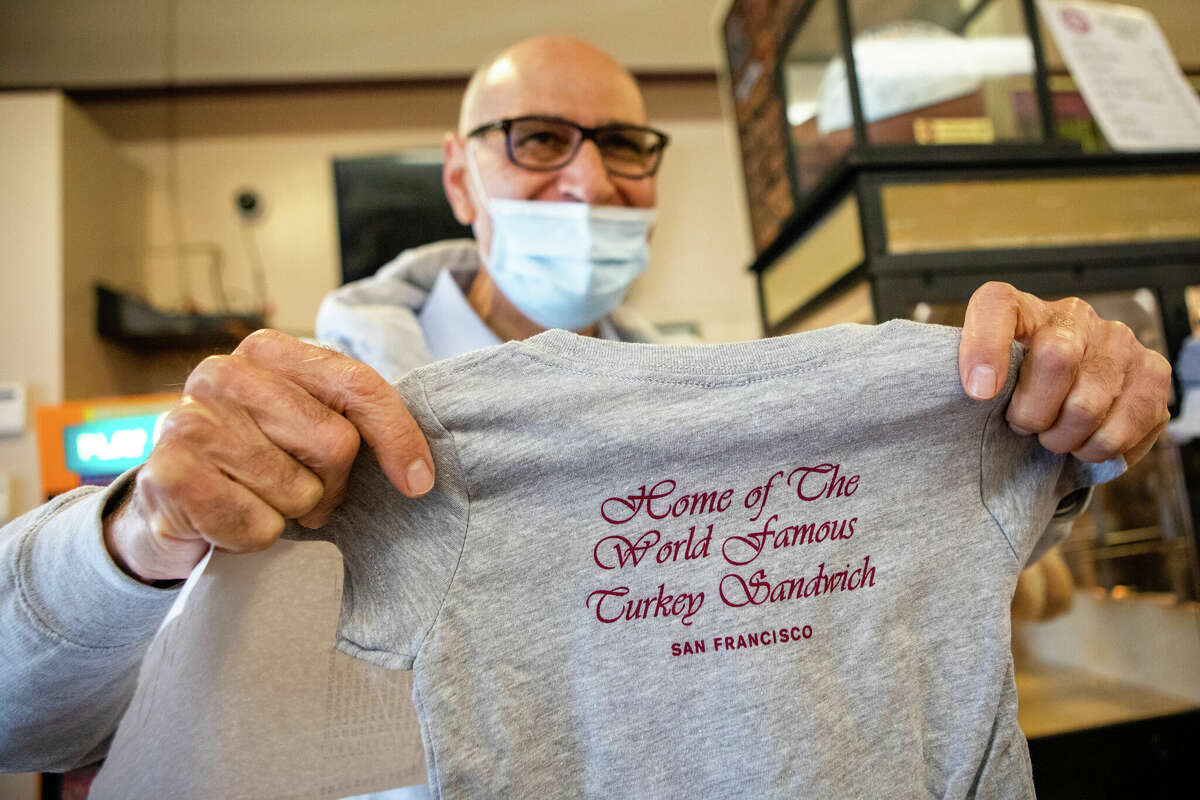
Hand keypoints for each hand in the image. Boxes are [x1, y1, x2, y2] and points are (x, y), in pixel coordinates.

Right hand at [103, 330, 435, 581]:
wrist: (171, 501)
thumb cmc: (258, 462)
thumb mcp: (308, 428)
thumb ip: (357, 422)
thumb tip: (419, 474)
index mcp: (267, 350)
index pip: (357, 385)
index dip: (398, 437)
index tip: (418, 482)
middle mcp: (223, 372)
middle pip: (335, 442)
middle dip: (330, 483)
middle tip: (304, 490)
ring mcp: (188, 420)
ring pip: (297, 489)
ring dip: (290, 511)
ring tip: (262, 500)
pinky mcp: (166, 474)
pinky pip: (256, 523)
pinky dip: (255, 535)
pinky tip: (232, 518)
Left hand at [958, 282, 1171, 468]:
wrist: (1070, 398)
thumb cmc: (1018, 390)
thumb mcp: (983, 378)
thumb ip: (970, 377)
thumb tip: (980, 389)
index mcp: (1022, 309)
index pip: (996, 305)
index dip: (984, 347)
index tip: (978, 393)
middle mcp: (1074, 315)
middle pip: (1056, 357)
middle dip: (1031, 412)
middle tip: (1024, 426)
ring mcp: (1119, 342)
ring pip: (1087, 405)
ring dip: (1062, 438)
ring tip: (1054, 435)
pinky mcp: (1153, 374)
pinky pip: (1120, 429)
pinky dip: (1095, 449)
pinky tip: (1085, 440)